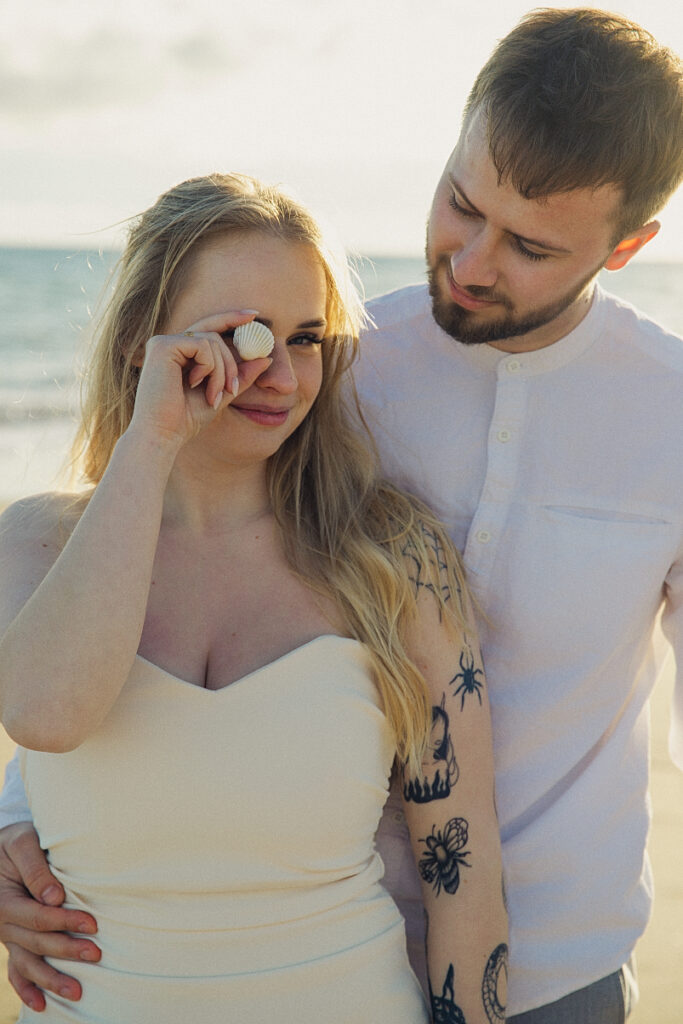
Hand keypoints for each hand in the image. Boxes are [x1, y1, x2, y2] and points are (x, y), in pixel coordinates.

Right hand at [0, 823, 99, 1011]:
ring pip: (28, 963)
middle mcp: (2, 923)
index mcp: (4, 900)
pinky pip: (15, 969)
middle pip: (37, 942)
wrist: (1, 849)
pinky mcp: (12, 940)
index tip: (92, 925)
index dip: (65, 922)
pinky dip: (26, 988)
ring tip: (77, 992)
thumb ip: (36, 868)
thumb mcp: (22, 841)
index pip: (38, 917)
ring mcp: (7, 935)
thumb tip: (55, 897)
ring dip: (51, 979)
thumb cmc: (15, 840)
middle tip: (96, 954)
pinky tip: (40, 1005)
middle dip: (67, 950)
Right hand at [129, 310, 271, 446]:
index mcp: (180, 353)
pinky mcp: (162, 346)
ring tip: (212, 396)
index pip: (208, 328)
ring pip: (211, 341)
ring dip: (221, 372)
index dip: (231, 318)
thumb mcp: (221, 394)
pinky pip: (202, 346)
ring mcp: (164, 343)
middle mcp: (170, 344)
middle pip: (214, 335)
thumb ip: (240, 376)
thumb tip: (266, 358)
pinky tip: (194, 385)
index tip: (255, 315)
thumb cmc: (186, 419)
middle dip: (231, 363)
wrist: (164, 434)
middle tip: (233, 390)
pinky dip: (209, 368)